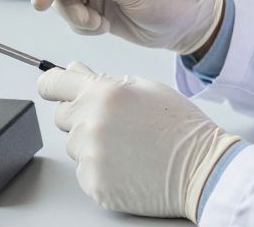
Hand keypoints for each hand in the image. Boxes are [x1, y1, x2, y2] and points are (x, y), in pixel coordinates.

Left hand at [38, 62, 240, 220]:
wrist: (202, 168)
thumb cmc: (180, 127)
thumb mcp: (145, 89)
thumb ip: (104, 80)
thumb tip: (74, 70)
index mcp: (103, 94)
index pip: (52, 84)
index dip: (51, 84)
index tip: (52, 86)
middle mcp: (92, 122)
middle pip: (61, 116)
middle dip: (79, 116)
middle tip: (114, 124)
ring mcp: (91, 155)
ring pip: (74, 145)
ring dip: (91, 145)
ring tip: (127, 146)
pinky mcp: (94, 183)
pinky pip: (84, 171)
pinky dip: (100, 169)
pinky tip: (126, 165)